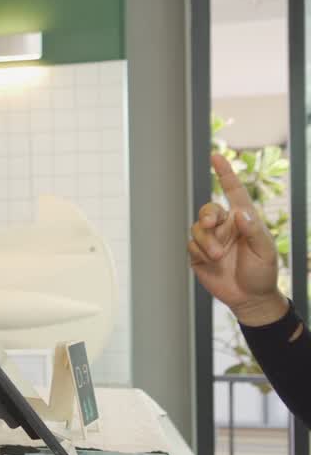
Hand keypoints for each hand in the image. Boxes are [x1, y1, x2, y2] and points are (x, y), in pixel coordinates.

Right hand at [188, 152, 287, 326]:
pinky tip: (211, 262)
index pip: (233, 191)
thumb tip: (240, 213)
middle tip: (213, 224)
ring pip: (197, 228)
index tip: (216, 156)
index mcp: (243, 220)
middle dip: (208, 215)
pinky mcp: (198, 254)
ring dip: (207, 242)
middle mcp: (225, 227)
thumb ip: (253, 231)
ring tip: (219, 257)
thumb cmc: (262, 273)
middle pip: (208, 209)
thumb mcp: (265, 251)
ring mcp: (211, 240)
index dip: (225, 173)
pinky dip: (200, 253)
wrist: (249, 298)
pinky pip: (191, 245)